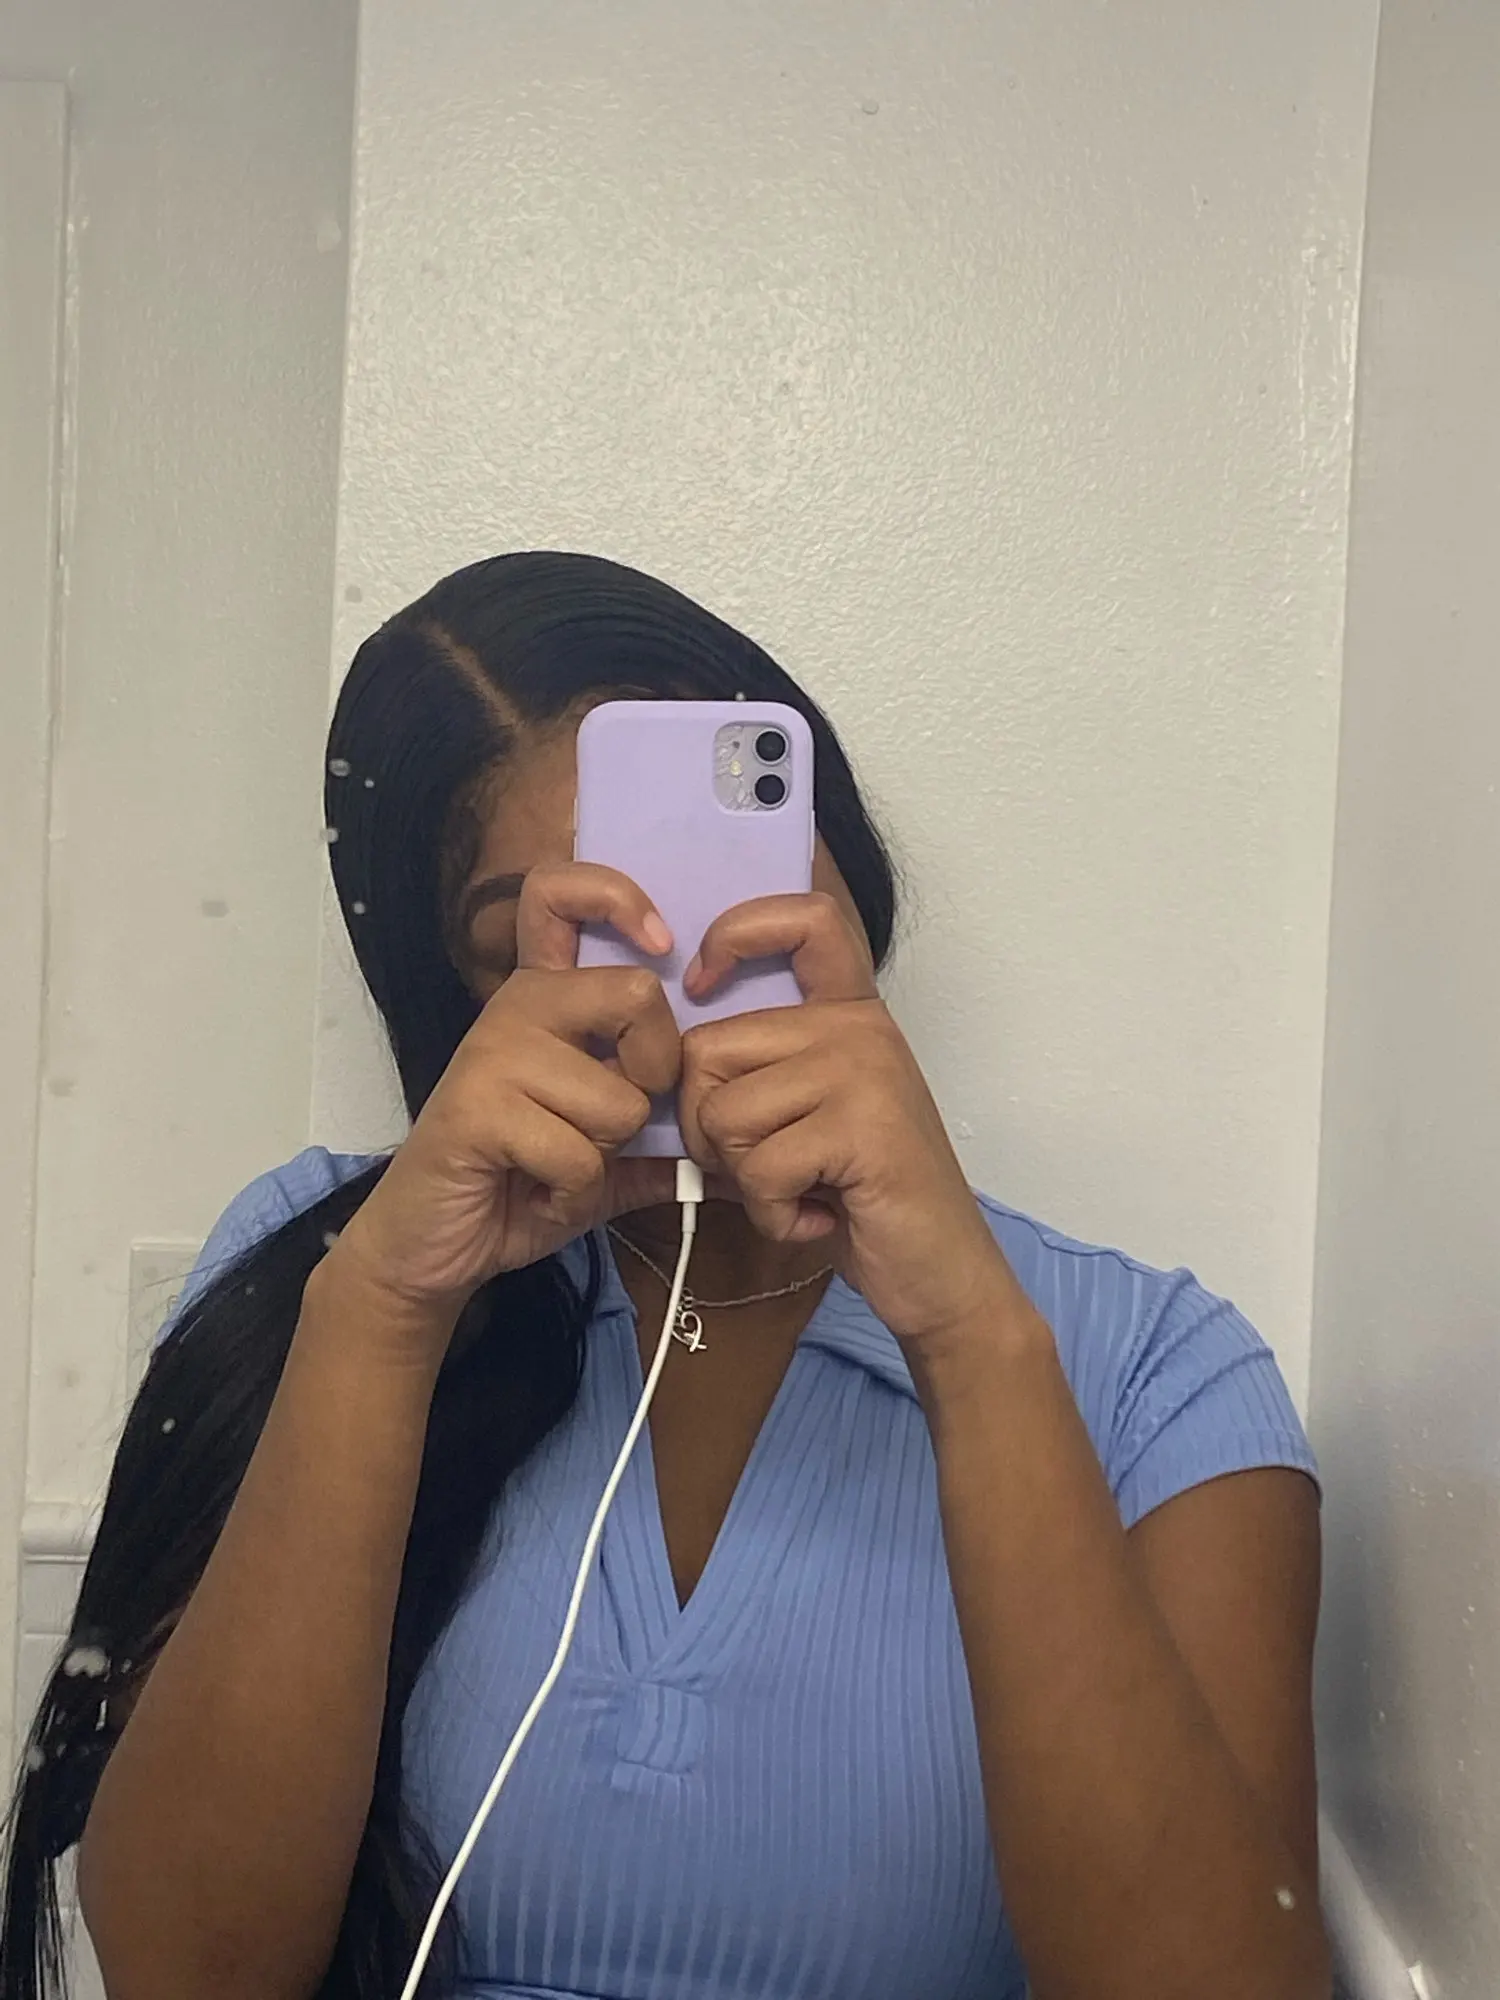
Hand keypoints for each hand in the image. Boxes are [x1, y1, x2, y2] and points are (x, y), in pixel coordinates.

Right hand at [328, 863, 682, 1334]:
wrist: (432, 1246)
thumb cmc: (522, 1187)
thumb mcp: (607, 1160)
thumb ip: (666, 1146)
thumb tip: (743, 1162)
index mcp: (547, 997)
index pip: (559, 894)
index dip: (617, 897)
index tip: (663, 944)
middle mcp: (518, 1007)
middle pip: (637, 994)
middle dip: (654, 1074)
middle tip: (614, 1121)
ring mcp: (492, 1052)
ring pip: (619, 1100)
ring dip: (604, 1157)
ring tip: (555, 1167)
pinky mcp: (476, 1105)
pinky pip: (579, 1153)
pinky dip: (572, 1193)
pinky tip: (535, 1193)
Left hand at [678, 892, 1020, 1350]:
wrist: (941, 1273)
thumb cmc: (862, 1199)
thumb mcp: (807, 1118)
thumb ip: (754, 1076)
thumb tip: (660, 1063)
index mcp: (848, 1013)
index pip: (803, 919)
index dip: (737, 932)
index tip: (702, 984)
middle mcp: (859, 1028)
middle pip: (707, 1050)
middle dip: (708, 1129)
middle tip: (764, 1167)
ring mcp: (865, 1071)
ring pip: (722, 1115)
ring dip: (743, 1179)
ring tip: (801, 1191)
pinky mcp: (863, 1126)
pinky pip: (759, 1168)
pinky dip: (771, 1213)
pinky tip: (817, 1216)